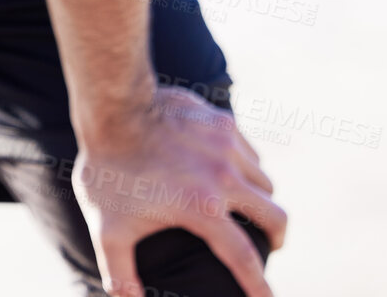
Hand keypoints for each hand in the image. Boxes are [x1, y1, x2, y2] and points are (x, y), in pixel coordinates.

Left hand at [71, 85, 286, 296]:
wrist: (111, 107)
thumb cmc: (107, 171)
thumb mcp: (107, 229)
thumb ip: (120, 273)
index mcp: (203, 209)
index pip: (245, 259)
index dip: (259, 286)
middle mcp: (225, 178)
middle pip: (275, 217)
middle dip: (278, 238)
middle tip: (272, 246)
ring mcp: (227, 146)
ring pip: (265, 182)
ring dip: (262, 200)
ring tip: (250, 208)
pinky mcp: (223, 122)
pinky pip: (251, 152)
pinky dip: (249, 168)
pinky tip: (234, 173)